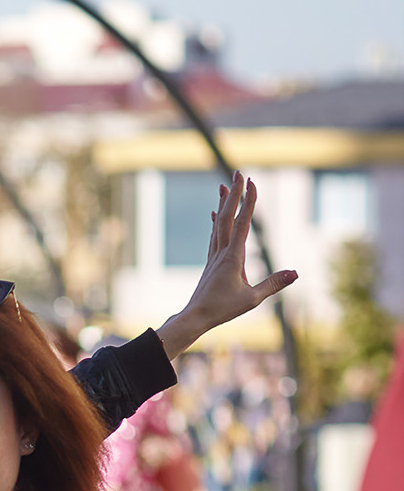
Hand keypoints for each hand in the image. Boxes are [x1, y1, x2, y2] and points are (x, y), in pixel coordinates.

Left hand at [159, 174, 297, 357]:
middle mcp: (221, 252)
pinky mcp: (211, 262)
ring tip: (224, 185)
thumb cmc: (222, 310)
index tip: (252, 182)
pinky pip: (214, 235)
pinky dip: (216, 221)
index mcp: (232, 257)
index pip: (242, 223)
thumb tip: (295, 273)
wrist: (194, 317)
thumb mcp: (252, 299)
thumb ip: (273, 284)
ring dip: (223, 204)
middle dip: (234, 194)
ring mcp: (214, 256)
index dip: (248, 202)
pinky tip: (214, 213)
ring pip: (217, 224)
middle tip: (237, 173)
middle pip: (227, 217)